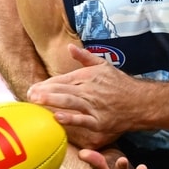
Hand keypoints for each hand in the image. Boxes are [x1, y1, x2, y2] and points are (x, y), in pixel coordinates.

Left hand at [27, 44, 143, 134]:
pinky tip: (58, 118)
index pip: (63, 79)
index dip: (46, 84)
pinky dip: (71, 118)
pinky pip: (83, 120)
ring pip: (70, 102)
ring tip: (37, 101)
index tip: (33, 89)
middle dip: (44, 92)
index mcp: (88, 76)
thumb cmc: (120, 84)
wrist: (140, 101)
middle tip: (28, 95)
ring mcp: (94, 106)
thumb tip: (69, 47)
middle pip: (63, 90)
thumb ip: (84, 57)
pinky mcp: (99, 121)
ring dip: (53, 101)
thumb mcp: (103, 65)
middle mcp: (90, 90)